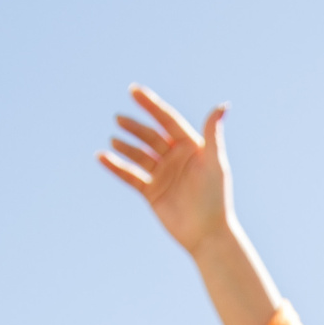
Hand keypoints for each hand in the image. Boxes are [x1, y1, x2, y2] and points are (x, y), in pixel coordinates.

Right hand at [101, 86, 282, 324]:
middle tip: (119, 119)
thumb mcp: (214, 162)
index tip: (134, 90)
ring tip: (114, 139)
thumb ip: (213, 133)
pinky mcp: (151, 191)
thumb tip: (222, 105)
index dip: (151, 105)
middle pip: (150, 136)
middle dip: (135, 127)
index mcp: (191, 147)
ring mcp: (162, 174)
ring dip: (126, 145)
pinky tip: (102, 157)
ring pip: (139, 154)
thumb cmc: (215, 198)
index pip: (168, 120)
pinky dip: (116, 166)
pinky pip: (130, 175)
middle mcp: (175, 158)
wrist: (207, 234)